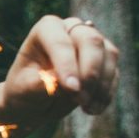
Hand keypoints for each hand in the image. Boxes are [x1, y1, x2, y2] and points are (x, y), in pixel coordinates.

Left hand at [0, 15, 119, 121]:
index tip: (71, 89)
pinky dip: (106, 93)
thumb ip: (41, 84)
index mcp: (46, 29)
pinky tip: (93, 109)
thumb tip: (59, 82)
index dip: (68, 64)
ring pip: (109, 54)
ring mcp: (91, 41)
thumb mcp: (24, 89)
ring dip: (101, 85)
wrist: (34, 101)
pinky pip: (114, 72)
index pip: (60, 42)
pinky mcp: (105, 59)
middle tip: (80, 100)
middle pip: (91, 40)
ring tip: (86, 108)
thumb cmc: (24, 90)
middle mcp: (71, 29)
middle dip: (89, 72)